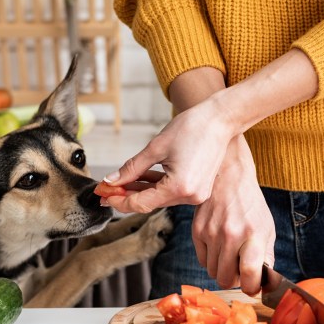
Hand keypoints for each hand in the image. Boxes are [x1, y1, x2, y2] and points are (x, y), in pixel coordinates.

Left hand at [102, 96, 237, 213]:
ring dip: (140, 191)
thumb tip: (111, 180)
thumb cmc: (192, 127)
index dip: (119, 200)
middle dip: (126, 195)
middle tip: (106, 189)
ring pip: (160, 198)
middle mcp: (190, 196)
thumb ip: (131, 168)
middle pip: (150, 203)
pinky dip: (155, 186)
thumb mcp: (156, 147)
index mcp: (179, 187)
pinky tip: (140, 179)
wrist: (220, 119)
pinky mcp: (199, 188)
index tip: (103, 194)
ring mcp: (197, 194)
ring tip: (120, 183)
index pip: (141, 203)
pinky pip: (171, 192)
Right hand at [192, 135, 274, 294]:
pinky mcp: (197, 230)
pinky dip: (211, 259)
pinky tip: (219, 246)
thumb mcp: (266, 227)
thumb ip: (266, 256)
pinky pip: (202, 260)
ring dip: (222, 269)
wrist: (228, 177)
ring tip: (230, 255)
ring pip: (213, 272)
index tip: (253, 286)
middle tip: (240, 270)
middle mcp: (231, 235)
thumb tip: (263, 283)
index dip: (252, 287)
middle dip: (234, 280)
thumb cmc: (250, 204)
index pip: (250, 274)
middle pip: (226, 279)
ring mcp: (211, 233)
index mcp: (253, 235)